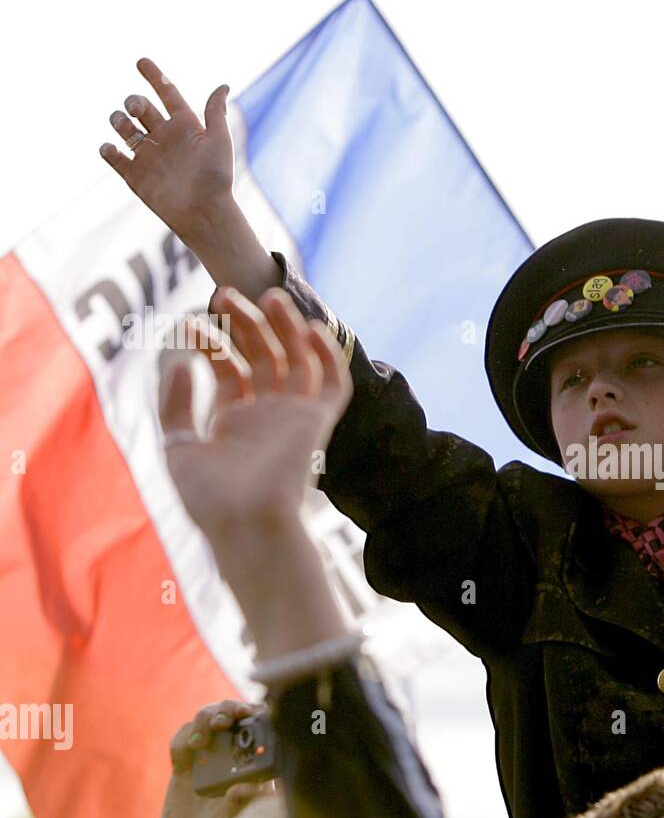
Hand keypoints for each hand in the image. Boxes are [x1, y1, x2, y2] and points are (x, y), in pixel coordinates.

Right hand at [99, 58, 233, 239]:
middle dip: (133, 101)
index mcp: (185, 126)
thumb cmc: (216, 177)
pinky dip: (107, 149)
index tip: (141, 61)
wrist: (204, 213)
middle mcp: (165, 137)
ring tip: (125, 125)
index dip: (154, 76)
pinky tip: (110, 148)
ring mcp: (148, 155)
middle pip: (140, 107)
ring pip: (123, 127)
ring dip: (118, 120)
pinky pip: (113, 156)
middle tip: (136, 109)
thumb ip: (215, 112)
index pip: (166, 93)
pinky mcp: (135, 175)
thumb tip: (224, 85)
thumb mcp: (219, 140)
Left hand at [159, 287, 351, 540]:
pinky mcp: (317, 422)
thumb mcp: (177, 445)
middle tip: (225, 293)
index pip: (230, 369)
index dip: (212, 343)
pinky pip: (333, 383)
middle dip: (248, 323)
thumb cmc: (209, 498)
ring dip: (287, 327)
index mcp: (236, 422)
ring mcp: (294, 416)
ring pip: (298, 360)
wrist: (244, 524)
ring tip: (269, 295)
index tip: (193, 324)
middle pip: (264, 356)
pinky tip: (311, 327)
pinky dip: (329, 355)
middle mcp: (268, 415)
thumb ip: (176, 403)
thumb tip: (180, 361)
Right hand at [159, 698, 275, 817]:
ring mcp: (208, 762)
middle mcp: (235, 760)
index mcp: (257, 767)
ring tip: (201, 740)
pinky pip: (182, 739)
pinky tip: (182, 759)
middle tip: (225, 721)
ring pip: (209, 721)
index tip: (252, 711)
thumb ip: (244, 806)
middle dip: (230, 709)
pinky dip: (181, 739)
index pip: (263, 728)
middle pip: (236, 716)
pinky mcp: (184, 769)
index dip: (259, 713)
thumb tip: (247, 787)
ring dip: (206, 718)